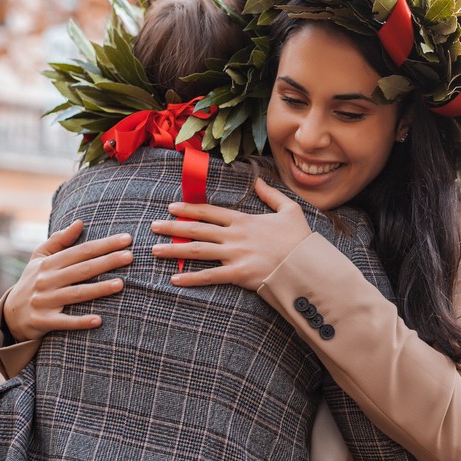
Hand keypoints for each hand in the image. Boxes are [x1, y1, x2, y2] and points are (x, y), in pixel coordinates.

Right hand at [4, 220, 131, 341]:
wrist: (9, 315)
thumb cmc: (32, 281)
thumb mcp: (39, 258)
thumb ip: (59, 241)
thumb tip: (79, 222)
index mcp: (49, 264)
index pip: (81, 251)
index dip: (104, 244)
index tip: (126, 239)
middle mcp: (46, 280)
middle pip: (82, 270)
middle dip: (107, 262)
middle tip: (130, 256)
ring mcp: (44, 301)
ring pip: (76, 294)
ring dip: (98, 289)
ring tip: (121, 284)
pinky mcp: (43, 321)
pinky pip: (64, 322)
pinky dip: (80, 322)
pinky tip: (98, 320)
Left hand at [153, 178, 311, 290]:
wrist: (307, 264)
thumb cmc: (299, 239)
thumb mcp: (289, 210)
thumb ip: (271, 194)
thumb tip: (257, 180)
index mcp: (244, 220)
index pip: (209, 212)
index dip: (189, 209)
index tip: (172, 208)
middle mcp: (234, 236)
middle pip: (197, 230)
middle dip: (172, 228)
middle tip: (153, 227)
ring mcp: (234, 255)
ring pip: (197, 251)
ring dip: (174, 250)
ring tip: (155, 250)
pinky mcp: (238, 274)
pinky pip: (209, 276)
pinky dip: (190, 279)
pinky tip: (174, 279)